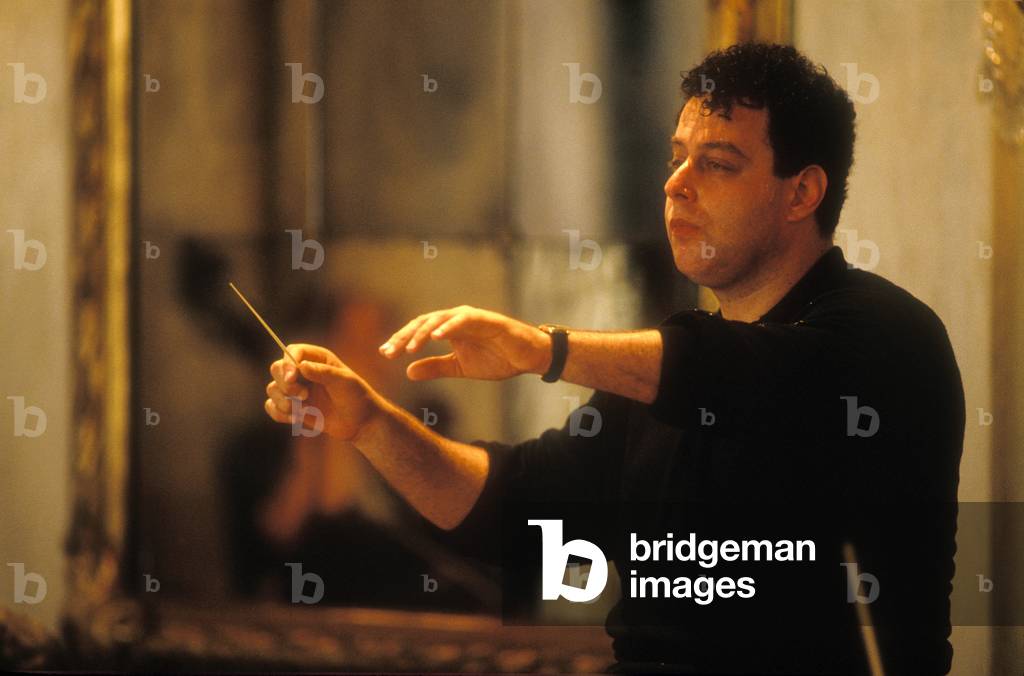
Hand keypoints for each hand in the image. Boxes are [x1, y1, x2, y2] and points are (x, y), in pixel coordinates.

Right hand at [265, 343, 378, 440]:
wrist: (361, 423)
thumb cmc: (357, 397)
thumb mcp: (345, 382)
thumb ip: (323, 372)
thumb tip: (302, 366)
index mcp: (317, 358)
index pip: (292, 351)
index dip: (288, 363)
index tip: (292, 378)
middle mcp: (303, 371)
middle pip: (276, 368)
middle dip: (285, 384)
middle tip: (304, 396)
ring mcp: (297, 390)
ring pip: (272, 389)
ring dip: (282, 401)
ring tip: (301, 410)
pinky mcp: (293, 407)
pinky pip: (272, 407)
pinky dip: (279, 413)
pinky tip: (296, 418)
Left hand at [379, 306, 550, 380]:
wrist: (528, 358)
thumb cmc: (498, 358)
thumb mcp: (460, 367)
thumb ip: (436, 367)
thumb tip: (408, 371)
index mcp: (449, 329)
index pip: (419, 332)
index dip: (400, 341)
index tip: (384, 354)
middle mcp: (456, 319)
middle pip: (423, 323)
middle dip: (404, 337)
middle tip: (389, 352)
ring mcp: (470, 317)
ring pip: (439, 320)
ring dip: (423, 333)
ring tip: (409, 347)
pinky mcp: (486, 320)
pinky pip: (464, 320)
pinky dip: (450, 326)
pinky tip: (436, 336)